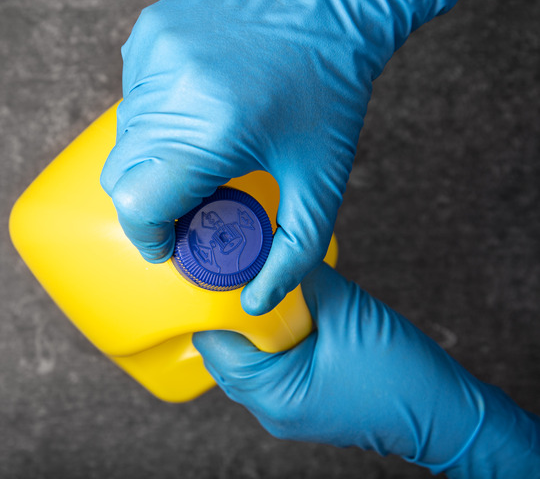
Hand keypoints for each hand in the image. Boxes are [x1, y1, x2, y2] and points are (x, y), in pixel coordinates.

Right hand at [100, 0, 516, 313]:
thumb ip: (291, 254)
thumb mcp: (320, 183)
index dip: (150, 236)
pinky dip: (156, 114)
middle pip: (122, 176)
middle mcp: (171, 88)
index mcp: (210, 132)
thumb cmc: (332, 91)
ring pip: (125, 136)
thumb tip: (257, 302)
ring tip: (207, 146)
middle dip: (152, 200)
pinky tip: (198, 104)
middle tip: (197, 198)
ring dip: (155, 156)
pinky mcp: (150, 30)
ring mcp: (155, 53)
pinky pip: (132, 94)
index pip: (136, 206)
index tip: (173, 242)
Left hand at [193, 264, 539, 476]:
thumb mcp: (348, 311)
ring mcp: (285, 410)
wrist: (446, 414)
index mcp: (273, 395)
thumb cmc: (404, 376)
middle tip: (242, 275)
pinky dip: (273, 341)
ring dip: (256, 326)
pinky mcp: (301, 402)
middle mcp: (271, 410)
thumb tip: (274, 249)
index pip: (217, 344)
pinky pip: (270, 368)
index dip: (216, 305)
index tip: (218, 271)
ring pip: (248, 359)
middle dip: (235, 313)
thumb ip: (303, 278)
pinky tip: (289, 316)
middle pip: (227, 352)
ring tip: (268, 292)